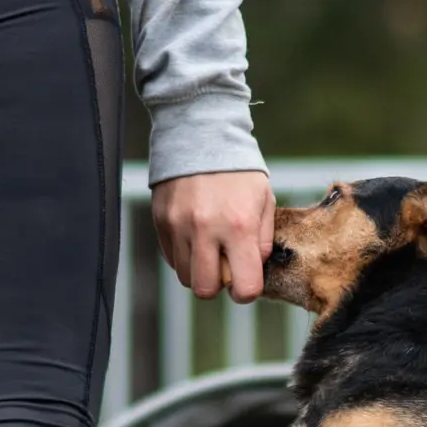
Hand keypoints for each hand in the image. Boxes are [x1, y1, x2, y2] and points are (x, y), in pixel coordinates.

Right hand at [151, 170, 274, 302]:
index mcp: (239, 226)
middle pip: (205, 289)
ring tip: (209, 247)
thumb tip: (253, 270)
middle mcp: (206, 229)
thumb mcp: (264, 200)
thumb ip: (262, 241)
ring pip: (185, 276)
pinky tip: (194, 236)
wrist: (201, 135)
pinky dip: (184, 255)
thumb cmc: (239, 172)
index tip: (245, 280)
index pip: (244, 287)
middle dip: (217, 285)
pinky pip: (171, 257)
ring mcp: (179, 225)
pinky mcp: (161, 221)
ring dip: (199, 270)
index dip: (246, 291)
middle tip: (224, 266)